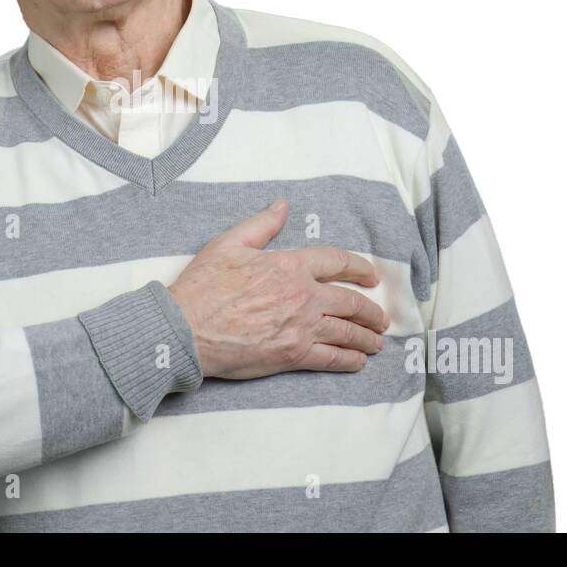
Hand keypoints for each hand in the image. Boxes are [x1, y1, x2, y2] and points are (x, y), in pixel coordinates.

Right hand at [168, 198, 387, 379]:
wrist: (187, 328)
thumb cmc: (203, 286)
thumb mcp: (229, 243)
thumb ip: (261, 224)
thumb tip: (282, 205)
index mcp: (290, 266)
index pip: (337, 262)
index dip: (359, 268)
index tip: (371, 276)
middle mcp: (303, 295)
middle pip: (350, 302)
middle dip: (370, 311)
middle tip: (380, 318)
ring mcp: (301, 327)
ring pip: (347, 332)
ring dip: (366, 338)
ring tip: (376, 342)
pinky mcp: (293, 355)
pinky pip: (332, 358)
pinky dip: (350, 360)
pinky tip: (358, 361)